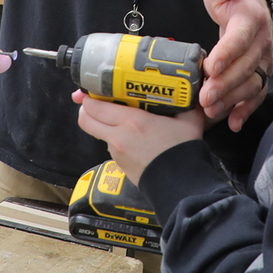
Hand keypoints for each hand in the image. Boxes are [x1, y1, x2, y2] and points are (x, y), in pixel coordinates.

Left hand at [76, 90, 206, 184]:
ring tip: (119, 117)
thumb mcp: (188, 120)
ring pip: (97, 132)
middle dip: (87, 108)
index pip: (95, 105)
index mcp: (132, 120)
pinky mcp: (119, 163)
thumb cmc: (182, 150)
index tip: (95, 89)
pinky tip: (131, 136)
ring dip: (101, 123)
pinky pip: (109, 145)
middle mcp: (118, 135)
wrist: (180, 183)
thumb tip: (186, 94)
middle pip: (85, 119)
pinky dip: (114, 138)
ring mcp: (116, 151)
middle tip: (97, 101)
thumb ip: (183, 104)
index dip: (90, 96)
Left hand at [199, 0, 272, 131]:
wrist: (253, 12)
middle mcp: (260, 43)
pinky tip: (232, 123)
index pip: (240, 37)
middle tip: (204, 96)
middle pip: (246, 66)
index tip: (211, 65)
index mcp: (250, 19)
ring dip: (232, 100)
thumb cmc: (233, 0)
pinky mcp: (259, 76)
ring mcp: (262, 62)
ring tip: (210, 110)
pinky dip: (245, 111)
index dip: (228, 52)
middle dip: (225, 83)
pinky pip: (255, 96)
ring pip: (251, 84)